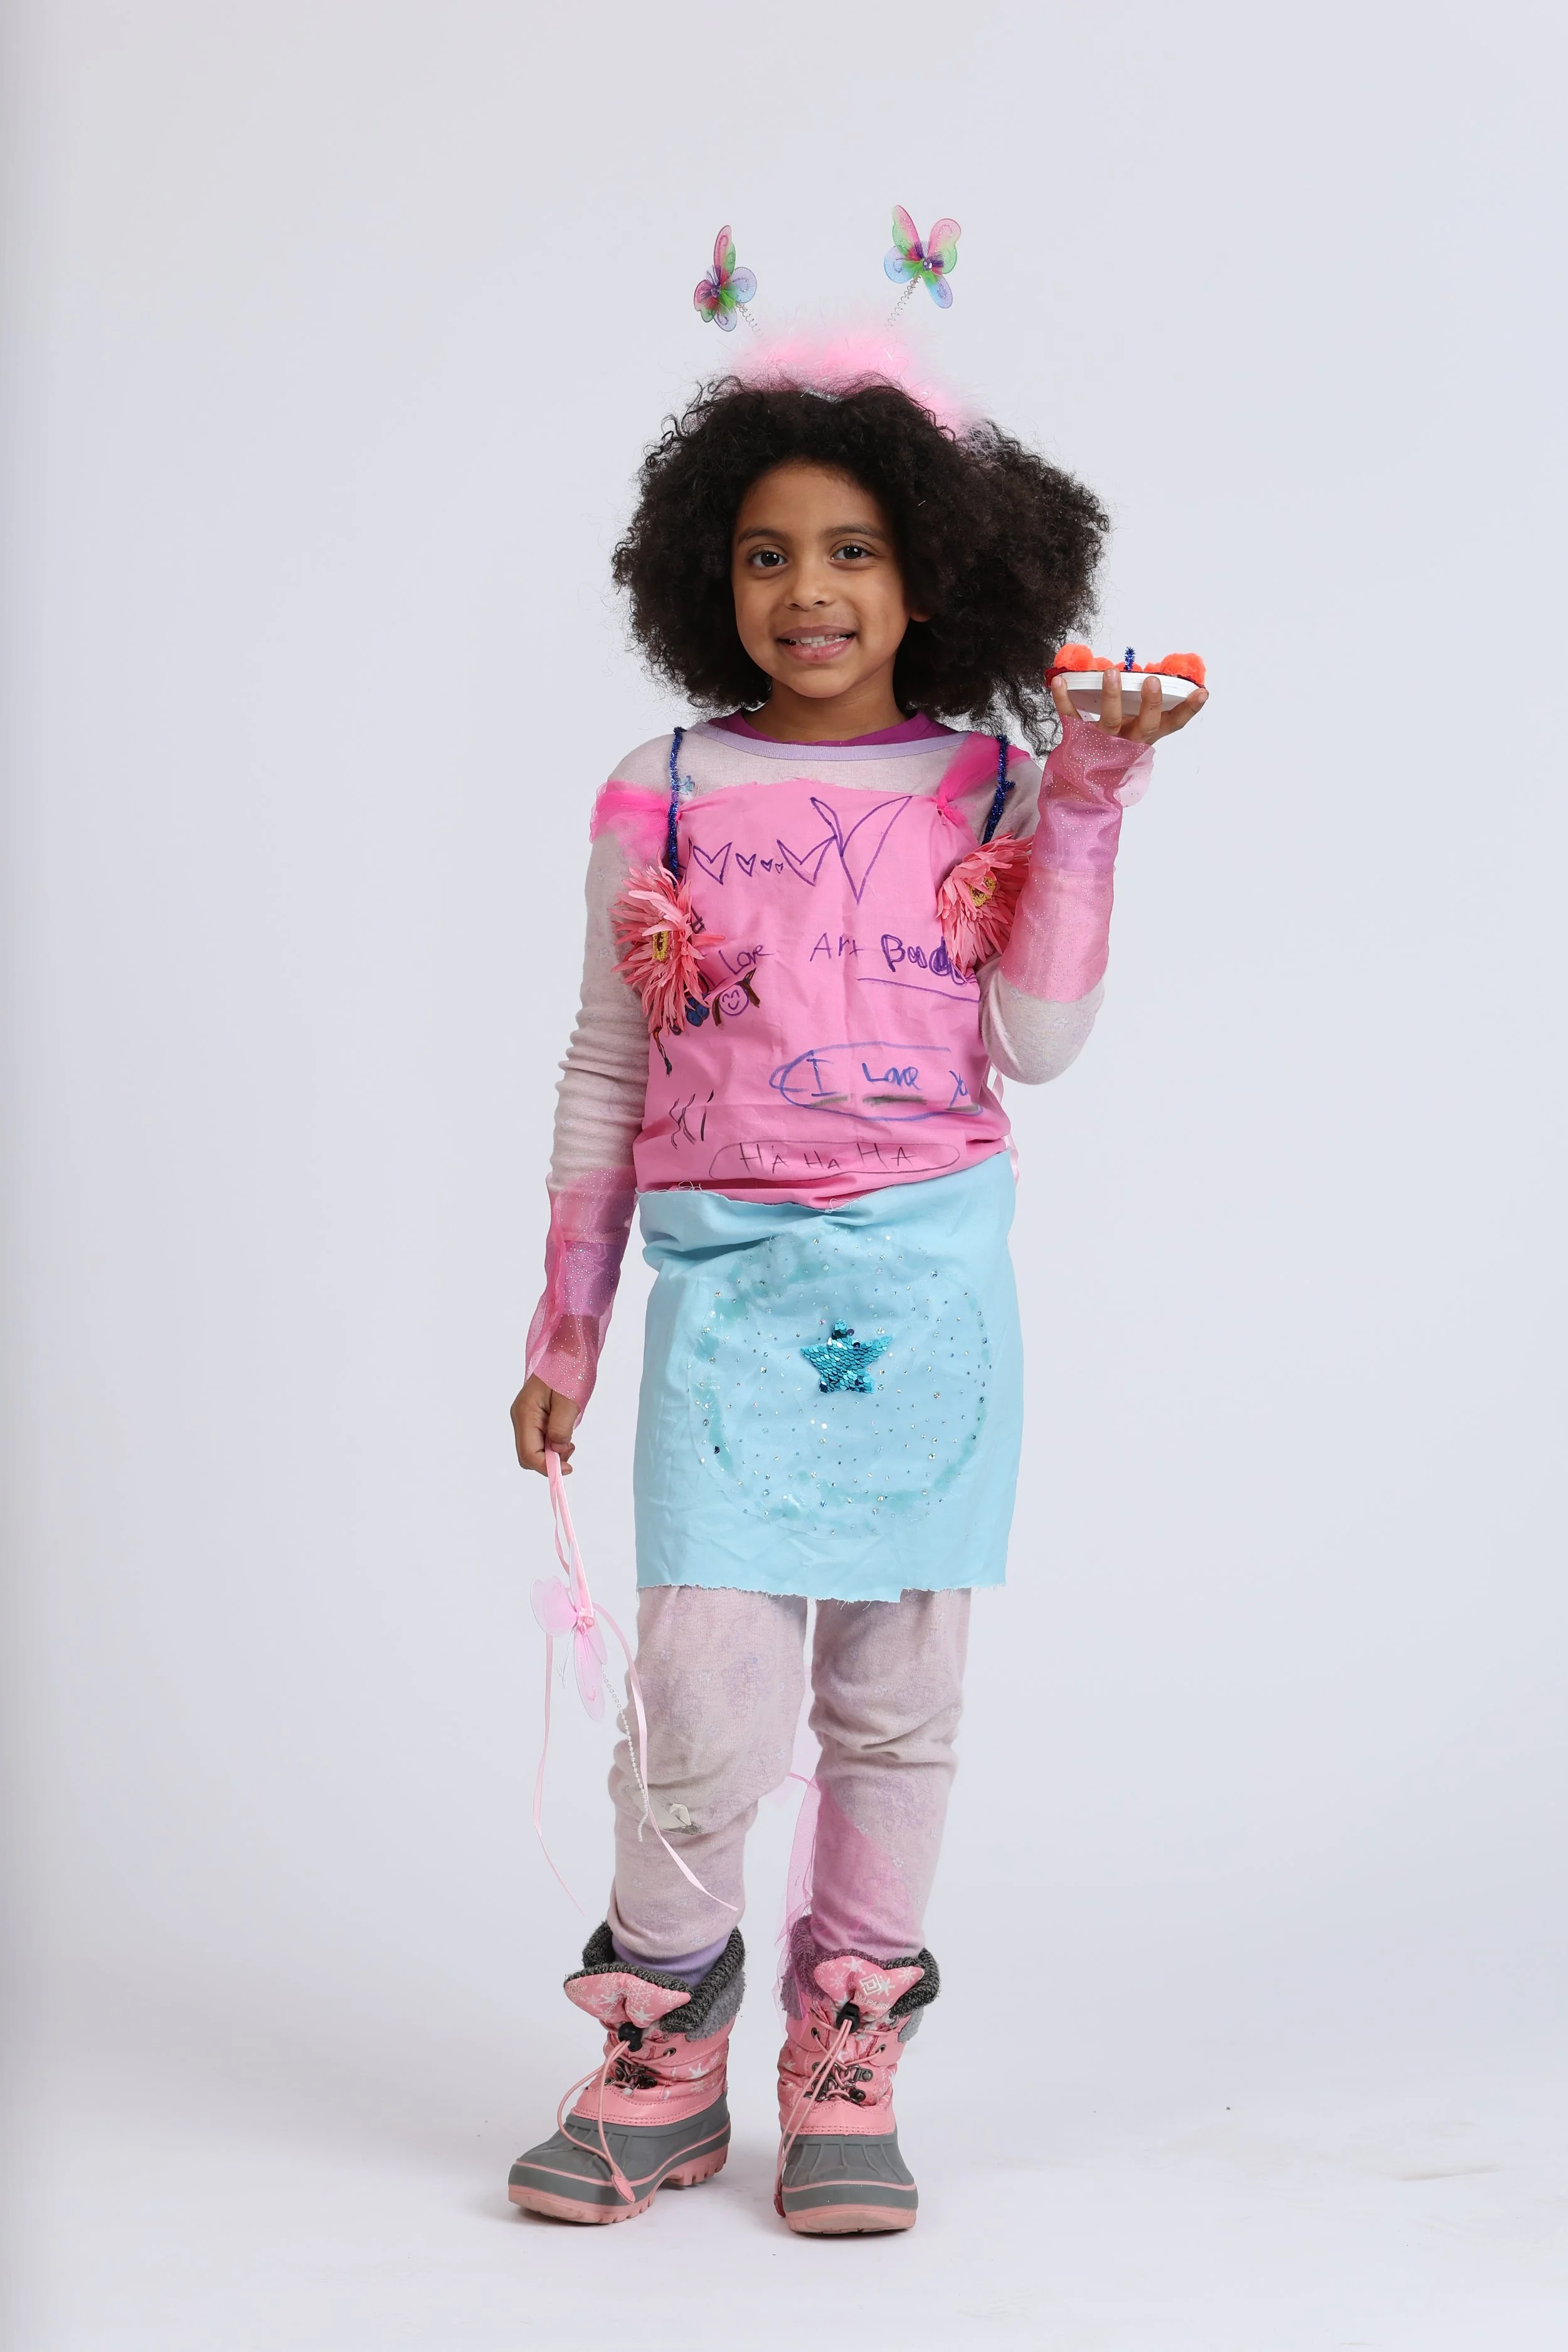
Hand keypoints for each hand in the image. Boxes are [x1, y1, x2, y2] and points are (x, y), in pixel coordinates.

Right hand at [511, 1375, 579, 1473]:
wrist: (568, 1347)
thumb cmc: (569, 1368)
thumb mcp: (568, 1400)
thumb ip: (561, 1427)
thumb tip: (557, 1450)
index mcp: (525, 1413)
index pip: (528, 1454)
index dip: (546, 1467)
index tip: (567, 1469)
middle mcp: (520, 1417)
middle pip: (528, 1454)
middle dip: (549, 1460)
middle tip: (571, 1448)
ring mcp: (526, 1416)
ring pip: (534, 1448)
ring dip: (553, 1451)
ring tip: (570, 1437)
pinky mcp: (534, 1415)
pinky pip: (540, 1437)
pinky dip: (553, 1441)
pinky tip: (565, 1430)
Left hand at [1051, 670, 1207, 742]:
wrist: (1085, 780)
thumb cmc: (1116, 744)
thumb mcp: (1136, 728)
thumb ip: (1143, 705)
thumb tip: (1150, 672)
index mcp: (1146, 734)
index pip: (1172, 723)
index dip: (1188, 709)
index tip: (1201, 692)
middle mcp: (1129, 740)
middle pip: (1145, 724)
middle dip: (1151, 703)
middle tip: (1152, 681)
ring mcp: (1104, 741)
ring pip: (1111, 721)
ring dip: (1111, 696)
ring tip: (1111, 672)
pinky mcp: (1079, 737)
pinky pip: (1071, 717)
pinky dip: (1063, 699)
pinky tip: (1060, 681)